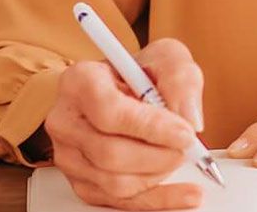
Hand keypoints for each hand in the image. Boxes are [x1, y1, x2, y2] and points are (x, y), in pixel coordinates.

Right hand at [43, 38, 207, 209]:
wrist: (125, 89)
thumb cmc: (140, 73)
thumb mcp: (167, 57)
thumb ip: (180, 79)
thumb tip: (190, 118)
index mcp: (79, 82)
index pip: (110, 113)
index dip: (151, 128)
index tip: (185, 133)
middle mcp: (66, 120)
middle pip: (110, 153)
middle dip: (159, 155)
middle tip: (187, 147)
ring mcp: (69, 155)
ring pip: (114, 182)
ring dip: (158, 175)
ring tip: (179, 156)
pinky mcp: (81, 182)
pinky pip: (119, 202)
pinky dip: (158, 200)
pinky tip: (184, 193)